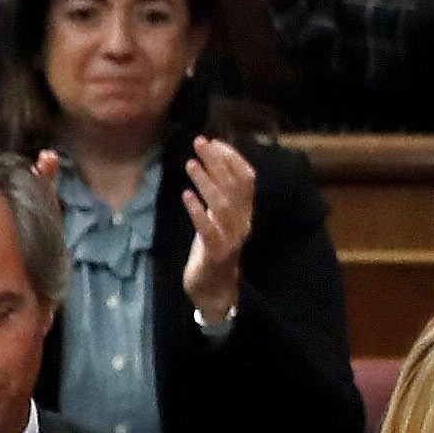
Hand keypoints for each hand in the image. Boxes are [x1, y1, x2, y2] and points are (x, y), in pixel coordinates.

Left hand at [175, 134, 253, 325]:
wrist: (215, 290)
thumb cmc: (213, 251)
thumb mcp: (218, 220)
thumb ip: (219, 197)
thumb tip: (211, 167)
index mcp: (244, 213)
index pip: (247, 179)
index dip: (232, 158)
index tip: (214, 142)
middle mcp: (242, 223)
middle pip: (235, 186)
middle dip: (218, 161)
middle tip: (200, 143)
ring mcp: (231, 239)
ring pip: (223, 204)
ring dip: (206, 182)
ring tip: (190, 164)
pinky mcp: (215, 253)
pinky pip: (208, 229)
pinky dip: (198, 211)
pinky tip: (186, 196)